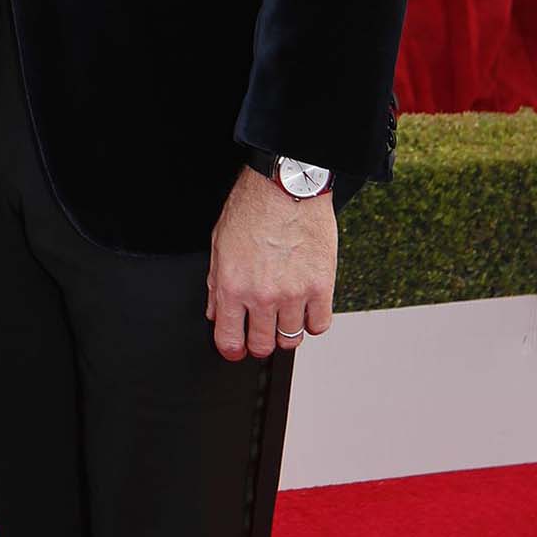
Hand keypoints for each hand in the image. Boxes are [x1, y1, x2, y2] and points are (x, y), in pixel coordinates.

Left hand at [206, 166, 335, 362]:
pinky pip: (319, 324)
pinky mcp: (322, 286)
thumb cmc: (252, 208)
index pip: (229, 338)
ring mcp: (294, 294)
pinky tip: (306, 310)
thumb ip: (215, 284)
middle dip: (258, 343)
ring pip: (291, 339)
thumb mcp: (219, 244)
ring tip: (283, 318)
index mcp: (232, 286)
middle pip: (262, 344)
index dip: (231, 349)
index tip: (235, 350)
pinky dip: (312, 322)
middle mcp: (262, 296)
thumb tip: (214, 312)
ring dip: (285, 333)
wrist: (287, 186)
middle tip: (260, 332)